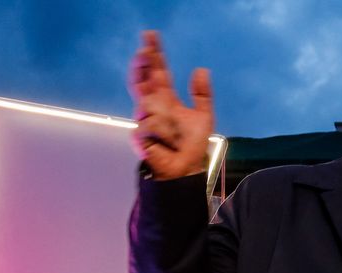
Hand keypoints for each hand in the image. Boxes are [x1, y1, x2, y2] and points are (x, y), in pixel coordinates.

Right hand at [128, 30, 212, 179]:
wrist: (185, 167)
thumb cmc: (191, 144)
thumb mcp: (203, 116)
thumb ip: (202, 95)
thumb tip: (202, 70)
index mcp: (165, 98)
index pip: (157, 72)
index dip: (154, 55)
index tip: (151, 37)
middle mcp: (151, 105)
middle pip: (142, 79)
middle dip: (142, 65)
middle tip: (145, 52)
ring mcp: (143, 119)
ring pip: (150, 105)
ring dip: (167, 119)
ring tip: (174, 135)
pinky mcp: (139, 134)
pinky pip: (151, 124)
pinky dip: (164, 132)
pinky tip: (167, 142)